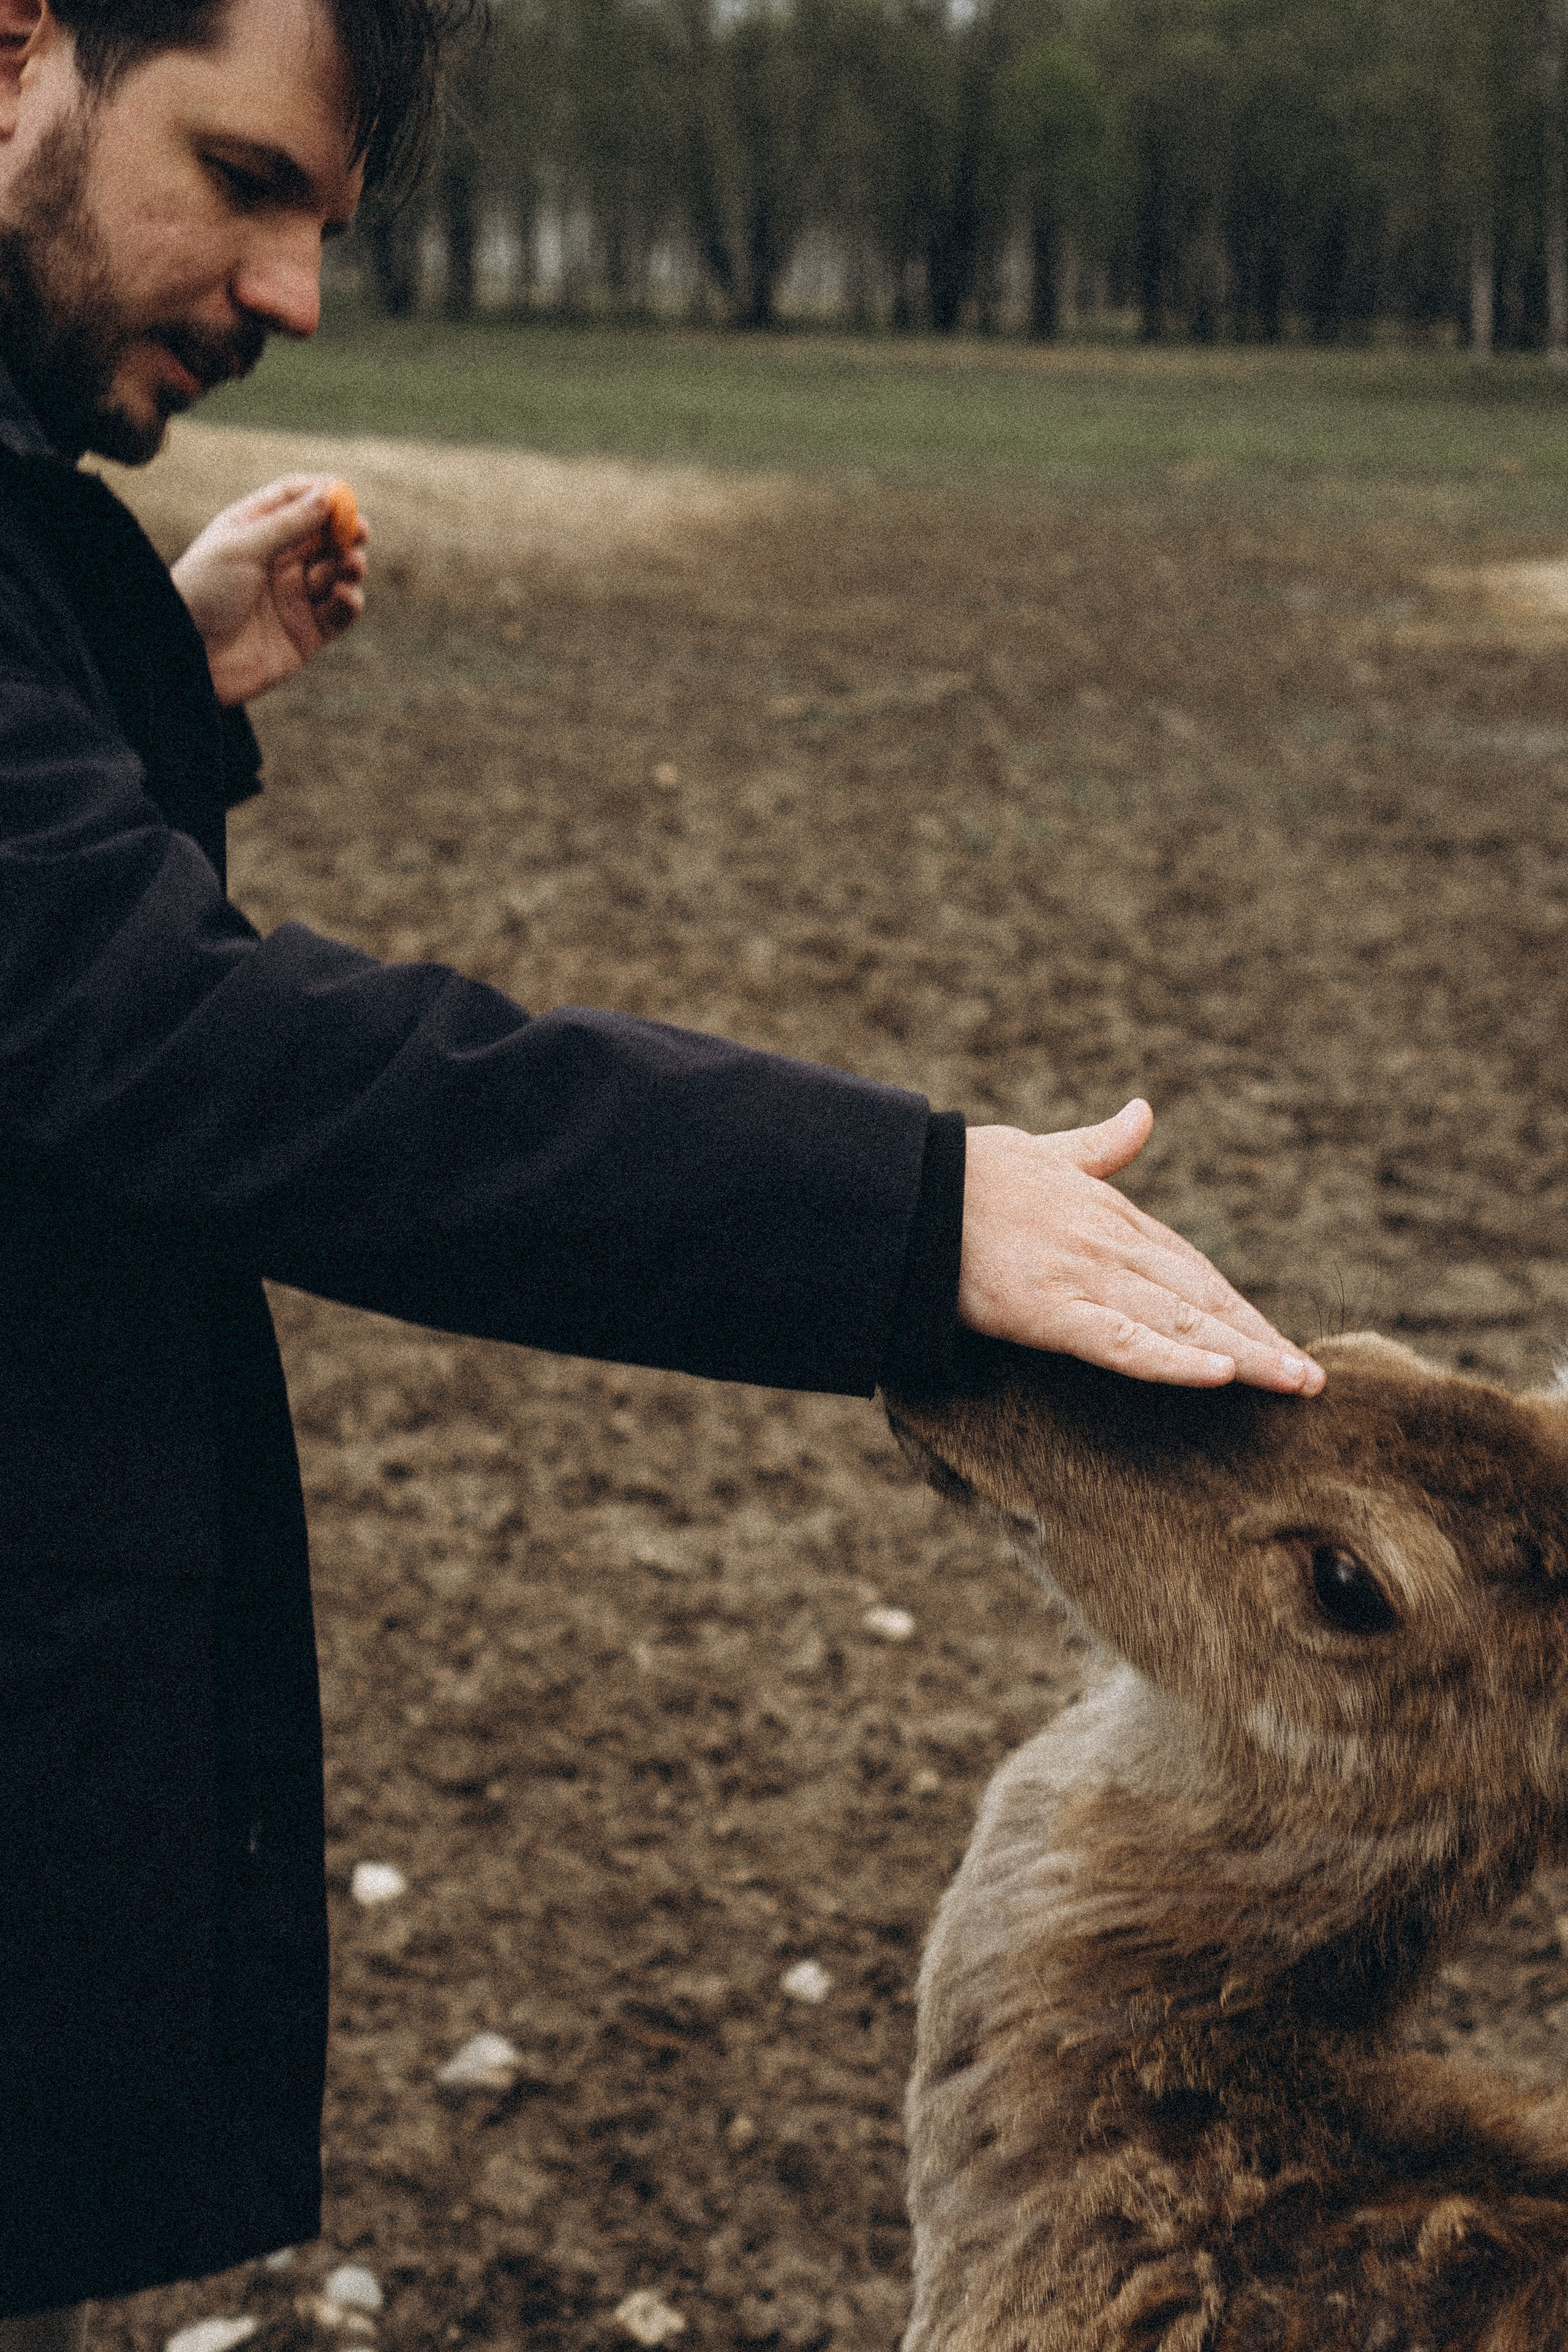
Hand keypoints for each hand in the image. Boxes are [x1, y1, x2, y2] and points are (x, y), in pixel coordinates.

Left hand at [171, 475, 368, 706]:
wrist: (189, 657)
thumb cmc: (203, 592)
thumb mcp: (244, 547)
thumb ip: (289, 522)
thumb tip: (329, 493)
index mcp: (255, 531)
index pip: (296, 500)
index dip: (323, 494)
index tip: (346, 495)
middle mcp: (277, 561)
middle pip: (325, 536)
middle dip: (346, 532)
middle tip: (360, 533)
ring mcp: (294, 597)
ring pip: (337, 573)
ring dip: (349, 566)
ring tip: (349, 566)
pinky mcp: (307, 633)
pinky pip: (340, 612)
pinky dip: (349, 601)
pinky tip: (344, 595)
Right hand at [959, 1101, 1324, 1393]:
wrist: (908, 1185)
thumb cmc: (969, 1170)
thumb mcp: (1045, 1151)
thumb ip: (1101, 1145)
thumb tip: (1144, 1113)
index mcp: (1113, 1215)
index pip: (1194, 1269)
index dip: (1239, 1308)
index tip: (1278, 1341)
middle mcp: (1112, 1245)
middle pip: (1202, 1299)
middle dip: (1258, 1338)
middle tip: (1310, 1379)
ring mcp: (1085, 1277)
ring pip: (1180, 1322)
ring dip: (1241, 1354)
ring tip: (1291, 1382)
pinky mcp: (1051, 1310)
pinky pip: (1124, 1342)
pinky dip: (1174, 1359)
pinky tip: (1217, 1375)